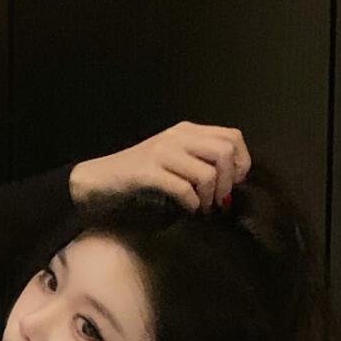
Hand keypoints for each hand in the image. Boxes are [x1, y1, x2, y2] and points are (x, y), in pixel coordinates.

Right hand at [70, 121, 251, 214]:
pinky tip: (188, 210)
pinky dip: (191, 204)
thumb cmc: (139, 175)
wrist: (99, 179)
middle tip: (219, 200)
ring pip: (206, 173)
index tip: (233, 183)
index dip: (241, 162)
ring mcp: (162, 152)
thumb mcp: (174, 160)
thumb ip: (200, 161)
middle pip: (224, 153)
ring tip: (202, 207)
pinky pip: (183, 188)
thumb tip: (233, 180)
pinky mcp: (148, 172)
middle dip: (228, 182)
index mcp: (186, 130)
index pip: (232, 137)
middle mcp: (177, 136)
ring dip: (209, 197)